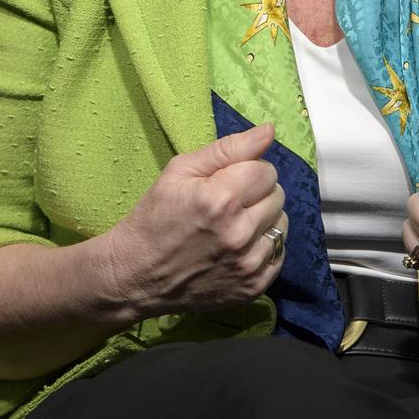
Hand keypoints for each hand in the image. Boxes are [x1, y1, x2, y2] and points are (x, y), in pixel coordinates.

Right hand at [100, 123, 288, 318]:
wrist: (136, 275)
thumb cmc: (155, 216)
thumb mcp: (180, 171)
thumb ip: (229, 148)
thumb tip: (269, 130)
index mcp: (220, 199)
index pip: (266, 170)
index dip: (248, 170)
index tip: (228, 180)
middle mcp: (238, 233)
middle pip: (277, 195)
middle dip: (257, 192)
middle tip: (229, 202)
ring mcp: (247, 265)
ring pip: (281, 223)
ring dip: (263, 219)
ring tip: (234, 224)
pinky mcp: (252, 288)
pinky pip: (279, 253)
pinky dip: (263, 246)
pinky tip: (239, 246)